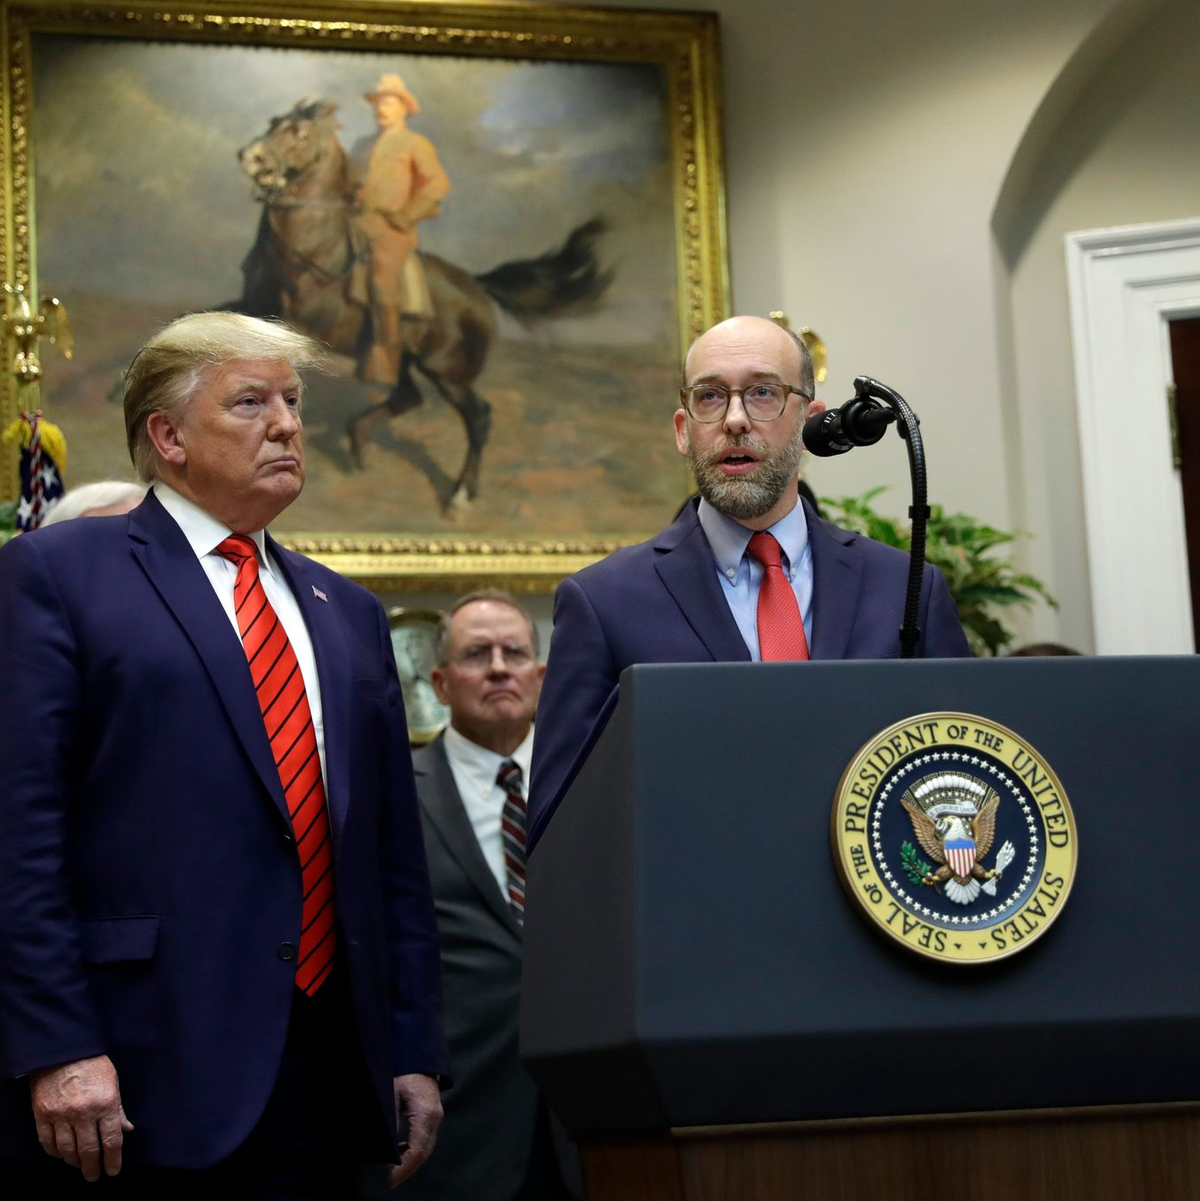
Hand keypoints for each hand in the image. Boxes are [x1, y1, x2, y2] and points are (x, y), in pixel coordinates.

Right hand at [30, 1055, 133, 1181]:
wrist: (64, 1050)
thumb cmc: (94, 1064)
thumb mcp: (113, 1083)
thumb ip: (118, 1109)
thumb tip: (126, 1130)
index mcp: (106, 1103)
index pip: (111, 1140)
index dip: (113, 1159)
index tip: (113, 1170)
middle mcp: (84, 1112)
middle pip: (89, 1150)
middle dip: (93, 1167)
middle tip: (94, 1176)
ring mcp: (61, 1115)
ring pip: (68, 1150)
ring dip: (74, 1162)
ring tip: (80, 1165)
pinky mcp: (43, 1114)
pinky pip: (48, 1142)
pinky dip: (55, 1152)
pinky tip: (62, 1155)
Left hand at [387, 1072, 441, 1187]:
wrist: (419, 1058)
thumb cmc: (403, 1073)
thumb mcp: (392, 1094)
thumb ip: (390, 1120)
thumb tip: (387, 1147)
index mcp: (425, 1114)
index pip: (417, 1150)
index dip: (404, 1168)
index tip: (391, 1179)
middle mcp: (435, 1118)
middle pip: (424, 1152)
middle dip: (408, 1168)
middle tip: (390, 1178)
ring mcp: (436, 1117)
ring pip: (426, 1147)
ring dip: (411, 1159)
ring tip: (393, 1166)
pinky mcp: (433, 1115)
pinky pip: (426, 1139)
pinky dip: (414, 1149)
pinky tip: (401, 1150)